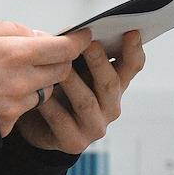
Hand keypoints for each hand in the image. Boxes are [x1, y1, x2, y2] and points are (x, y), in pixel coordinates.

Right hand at [0, 18, 91, 136]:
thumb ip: (14, 30)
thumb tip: (41, 36)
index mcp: (13, 54)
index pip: (63, 49)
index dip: (78, 42)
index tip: (84, 36)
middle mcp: (18, 84)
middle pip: (60, 72)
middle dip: (58, 61)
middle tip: (44, 53)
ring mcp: (11, 108)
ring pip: (43, 93)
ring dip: (37, 82)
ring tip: (10, 74)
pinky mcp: (3, 127)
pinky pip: (23, 111)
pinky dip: (18, 101)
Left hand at [16, 30, 145, 154]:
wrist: (40, 126)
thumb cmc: (60, 88)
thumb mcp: (74, 68)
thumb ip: (78, 52)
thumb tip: (71, 32)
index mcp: (116, 83)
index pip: (132, 66)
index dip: (133, 50)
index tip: (131, 31)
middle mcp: (111, 106)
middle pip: (110, 83)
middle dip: (99, 62)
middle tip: (89, 44)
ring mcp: (95, 126)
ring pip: (86, 101)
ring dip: (73, 82)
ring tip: (60, 66)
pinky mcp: (74, 142)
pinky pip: (61, 120)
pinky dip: (51, 105)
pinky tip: (42, 93)